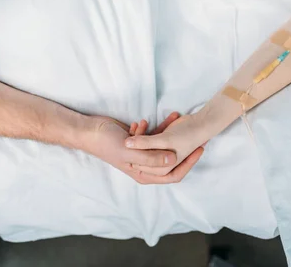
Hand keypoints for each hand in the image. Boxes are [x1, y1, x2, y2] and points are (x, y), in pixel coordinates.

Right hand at [77, 114, 203, 184]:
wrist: (91, 130)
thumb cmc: (107, 143)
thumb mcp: (130, 152)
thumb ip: (151, 158)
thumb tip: (173, 160)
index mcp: (143, 174)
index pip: (173, 175)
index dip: (188, 163)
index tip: (199, 148)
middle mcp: (145, 166)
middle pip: (171, 160)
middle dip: (183, 147)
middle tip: (197, 134)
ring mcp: (144, 153)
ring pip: (164, 145)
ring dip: (170, 131)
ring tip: (178, 117)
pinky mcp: (141, 141)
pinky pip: (156, 135)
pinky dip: (159, 127)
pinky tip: (159, 117)